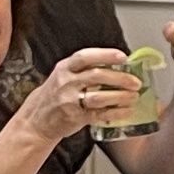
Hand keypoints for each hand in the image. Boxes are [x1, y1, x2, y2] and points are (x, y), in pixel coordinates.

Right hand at [27, 46, 141, 142]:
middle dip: (120, 78)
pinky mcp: (75, 117)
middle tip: (136, 82)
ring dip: (120, 97)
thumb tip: (118, 66)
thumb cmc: (56, 94)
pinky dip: (115, 113)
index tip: (123, 57)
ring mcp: (70, 100)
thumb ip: (86, 69)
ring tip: (134, 97)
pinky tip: (126, 111)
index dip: (105, 55)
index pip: (85, 57)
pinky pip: (99, 114)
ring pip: (99, 97)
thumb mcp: (64, 75)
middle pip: (96, 76)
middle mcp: (67, 82)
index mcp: (65, 67)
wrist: (37, 118)